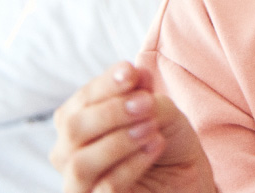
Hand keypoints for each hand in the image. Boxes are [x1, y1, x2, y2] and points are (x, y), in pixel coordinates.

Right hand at [51, 61, 215, 192]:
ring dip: (118, 140)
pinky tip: (155, 145)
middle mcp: (69, 152)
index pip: (81, 99)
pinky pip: (105, 188)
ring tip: (152, 127)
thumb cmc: (164, 140)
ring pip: (81, 163)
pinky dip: (131, 165)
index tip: (131, 72)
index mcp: (78, 121)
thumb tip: (136, 73)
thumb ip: (144, 94)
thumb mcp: (161, 111)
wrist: (184, 177)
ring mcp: (79, 183)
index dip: (105, 84)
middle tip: (146, 103)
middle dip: (110, 111)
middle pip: (73, 128)